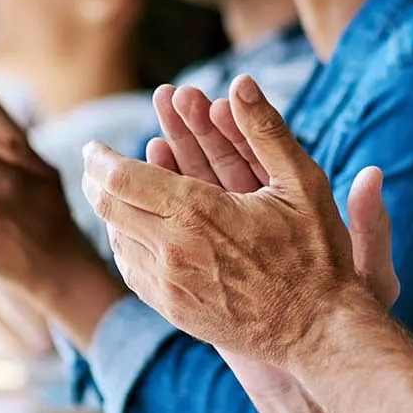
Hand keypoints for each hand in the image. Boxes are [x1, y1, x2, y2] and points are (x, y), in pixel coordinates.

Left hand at [83, 75, 378, 368]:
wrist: (318, 331)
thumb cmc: (316, 254)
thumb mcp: (302, 183)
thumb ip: (266, 129)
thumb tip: (240, 81)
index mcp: (198, 212)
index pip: (121, 178)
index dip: (100, 158)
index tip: (94, 146)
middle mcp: (173, 250)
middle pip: (107, 208)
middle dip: (96, 179)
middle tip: (94, 163)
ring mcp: (170, 285)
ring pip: (117, 240)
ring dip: (110, 212)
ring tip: (112, 192)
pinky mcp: (174, 310)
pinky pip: (132, 271)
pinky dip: (126, 244)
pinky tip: (135, 232)